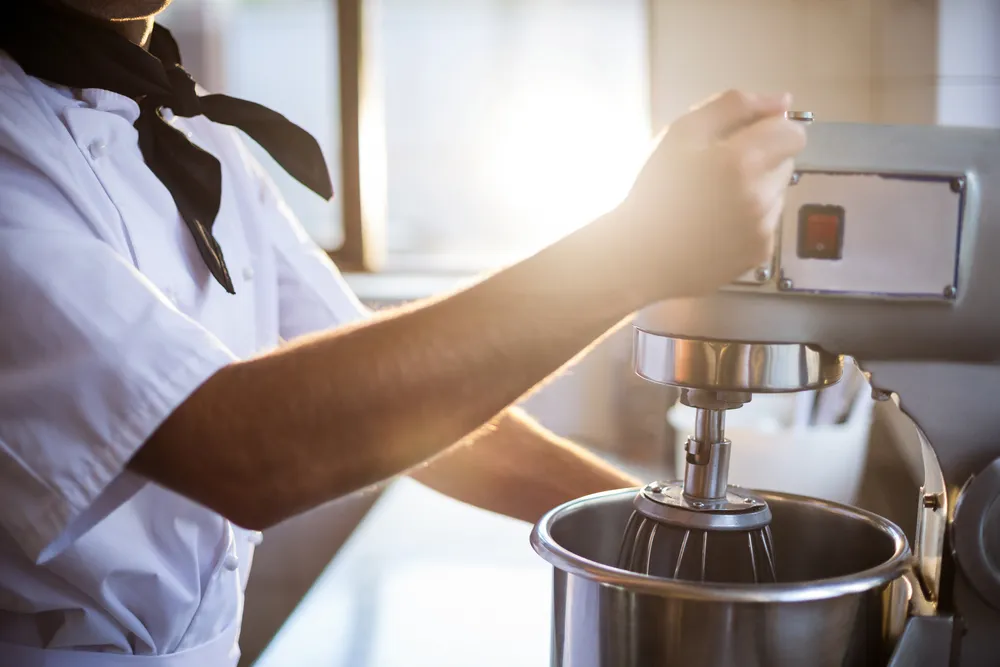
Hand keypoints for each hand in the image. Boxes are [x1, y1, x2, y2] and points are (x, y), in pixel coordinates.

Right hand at [617, 90, 806, 299]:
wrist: (640, 257)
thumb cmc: (653, 192)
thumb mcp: (680, 133)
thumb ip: (733, 106)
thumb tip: (781, 100)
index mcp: (741, 161)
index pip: (793, 133)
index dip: (770, 129)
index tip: (744, 137)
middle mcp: (760, 196)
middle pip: (786, 161)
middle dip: (762, 158)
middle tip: (720, 169)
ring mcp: (763, 227)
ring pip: (778, 191)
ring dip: (757, 187)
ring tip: (716, 199)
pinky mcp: (760, 251)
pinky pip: (769, 221)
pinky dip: (751, 217)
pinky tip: (719, 222)